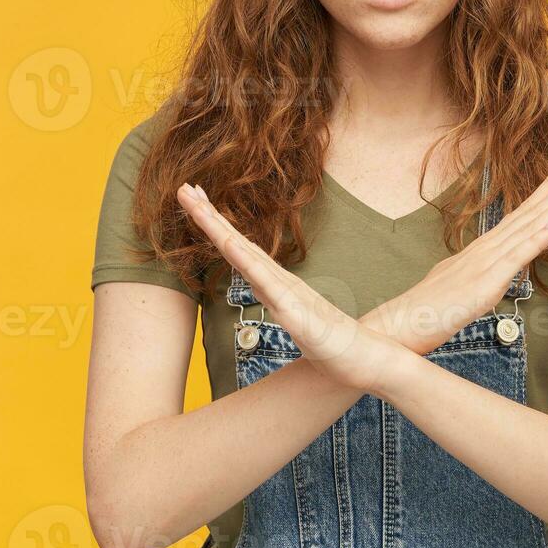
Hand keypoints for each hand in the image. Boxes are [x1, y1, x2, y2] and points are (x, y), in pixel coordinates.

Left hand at [175, 183, 408, 397]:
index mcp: (275, 282)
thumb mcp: (296, 319)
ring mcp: (287, 293)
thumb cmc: (332, 342)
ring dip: (219, 230)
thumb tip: (265, 288)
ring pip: (245, 255)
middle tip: (183, 188)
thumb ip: (282, 300)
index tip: (195, 201)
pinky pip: (267, 283)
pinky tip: (230, 248)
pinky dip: (247, 263)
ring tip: (197, 206)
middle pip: (236, 242)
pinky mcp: (295, 312)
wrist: (364, 359)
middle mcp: (279, 280)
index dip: (216, 225)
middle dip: (209, 215)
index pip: (238, 248)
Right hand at [370, 153, 547, 352]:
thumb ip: (474, 277)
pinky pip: (514, 259)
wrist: (393, 329)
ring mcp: (483, 265)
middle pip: (529, 213)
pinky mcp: (482, 286)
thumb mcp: (455, 289)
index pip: (520, 216)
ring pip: (528, 228)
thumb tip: (486, 273)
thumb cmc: (421, 315)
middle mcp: (484, 250)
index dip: (547, 193)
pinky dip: (537, 239)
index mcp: (481, 252)